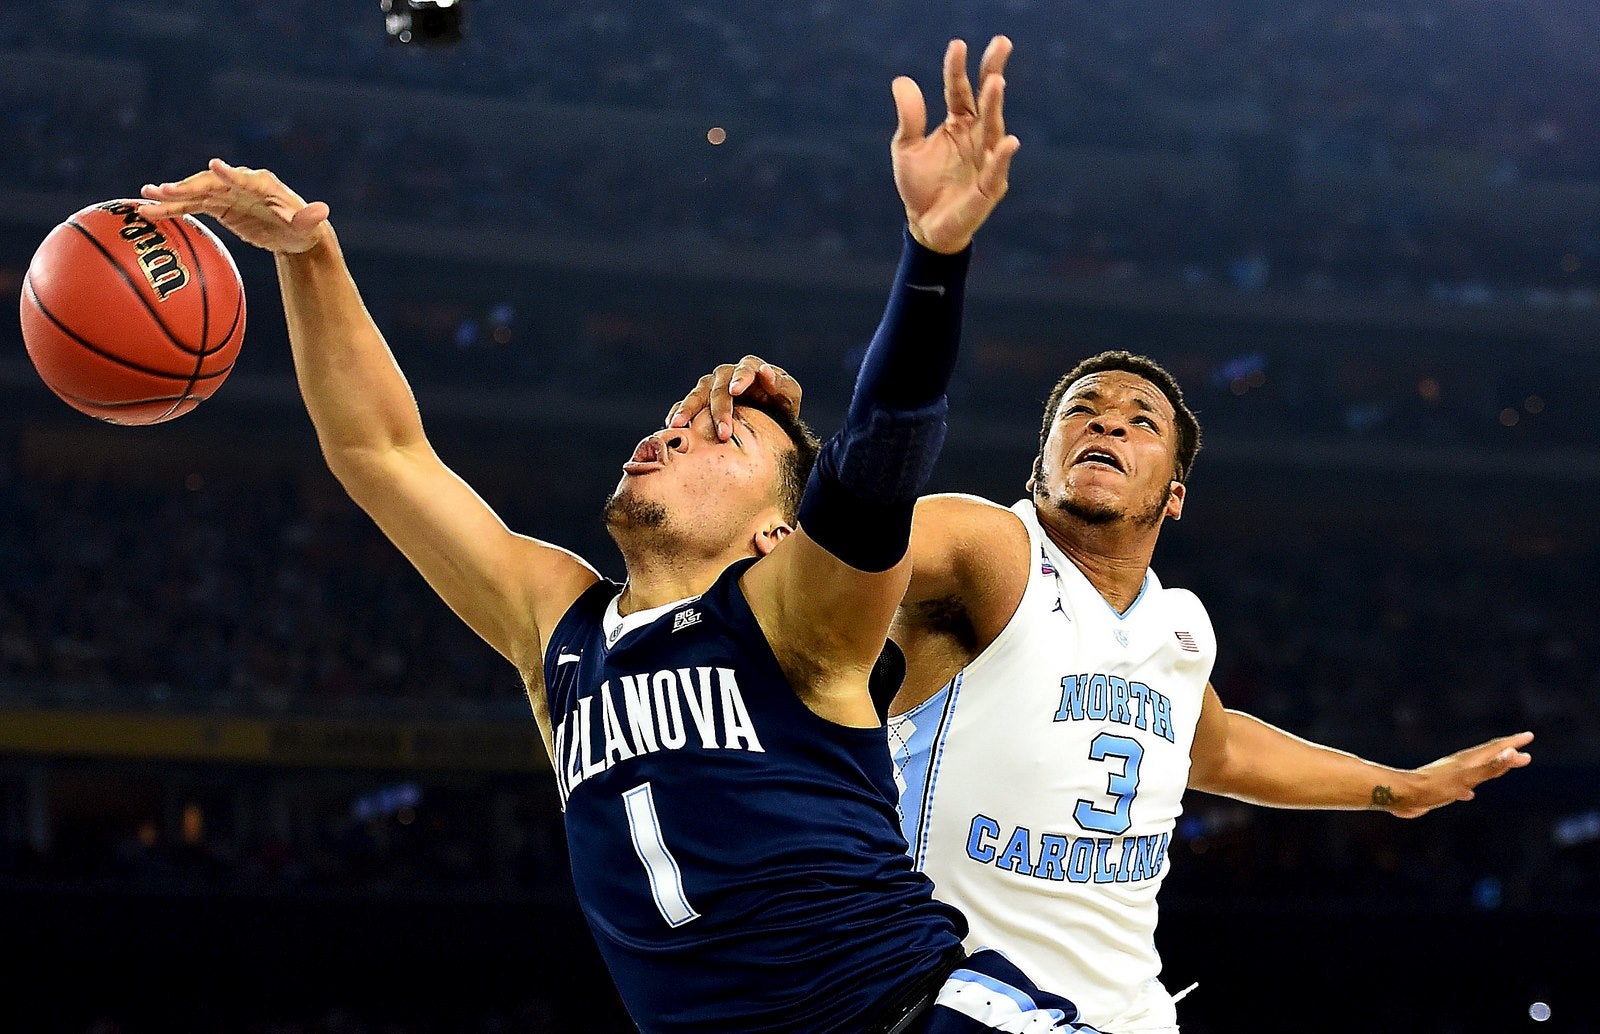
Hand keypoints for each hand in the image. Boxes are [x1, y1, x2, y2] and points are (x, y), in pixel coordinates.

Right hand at [140, 158, 330, 254]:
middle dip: (187, 186)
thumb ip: (309, 218)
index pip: (244, 178)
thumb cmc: (303, 227)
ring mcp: (226, 193)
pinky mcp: (217, 205)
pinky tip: (149, 212)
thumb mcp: (308, 226)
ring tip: (145, 198)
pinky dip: (172, 208)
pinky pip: (191, 205)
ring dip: (170, 196)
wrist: (293, 232)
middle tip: (162, 190)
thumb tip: (322, 211)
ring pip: (194, 193)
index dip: (230, 173)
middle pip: (210, 183)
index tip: (214, 166)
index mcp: (262, 184)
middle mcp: (239, 183)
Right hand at [664, 355, 802, 441]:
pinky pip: (684, 405)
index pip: (745, 368)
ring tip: (678, 425)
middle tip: (724, 433)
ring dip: (688, 409)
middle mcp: (726, 375)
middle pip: (718, 386)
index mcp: (750, 368)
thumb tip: (765, 371)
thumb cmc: (781, 406)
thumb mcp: (789, 397)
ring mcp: (709, 387)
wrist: (766, 421)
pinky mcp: (698, 402)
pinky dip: (677, 413)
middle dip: (720, 409)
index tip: (736, 391)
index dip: (740, 378)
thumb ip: (782, 385)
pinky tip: (671, 427)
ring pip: (697, 394)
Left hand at [891, 36, 1020, 253]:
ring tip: (996, 82)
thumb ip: (909, 117)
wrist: (924, 225)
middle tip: (1001, 44)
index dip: (957, 68)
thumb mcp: (906, 147)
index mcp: (958, 123)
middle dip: (992, 72)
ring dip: (995, 106)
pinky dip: (1002, 158)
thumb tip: (901, 80)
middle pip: (985, 100)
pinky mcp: (989, 188)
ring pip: (993, 129)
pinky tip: (1008, 142)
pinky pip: (996, 171)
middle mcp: (977, 137)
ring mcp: (986, 161)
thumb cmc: (920, 186)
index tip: (958, 44)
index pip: (959, 90)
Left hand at [1383, 731, 1533, 818]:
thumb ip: (1490, 767)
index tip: (1528, 736)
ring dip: (1490, 768)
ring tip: (1499, 769)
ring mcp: (1449, 776)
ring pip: (1474, 769)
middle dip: (1506, 753)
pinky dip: (1470, 786)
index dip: (1513, 742)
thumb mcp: (1467, 779)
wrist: (1401, 795)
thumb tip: (1513, 752)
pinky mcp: (1440, 788)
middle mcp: (1459, 765)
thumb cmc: (1434, 787)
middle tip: (1523, 751)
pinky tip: (1469, 794)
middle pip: (1487, 756)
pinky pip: (1461, 785)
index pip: (1495, 748)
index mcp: (1468, 761)